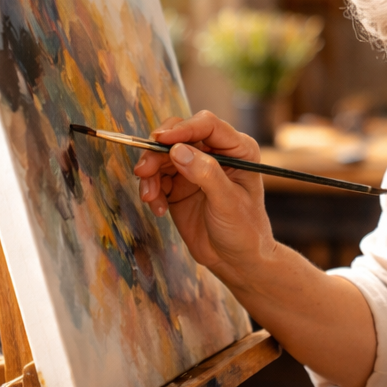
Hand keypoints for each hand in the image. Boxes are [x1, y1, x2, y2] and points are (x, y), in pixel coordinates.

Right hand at [134, 111, 273, 294]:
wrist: (236, 260)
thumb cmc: (244, 230)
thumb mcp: (228, 203)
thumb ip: (205, 175)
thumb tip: (178, 151)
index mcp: (238, 149)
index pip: (207, 125)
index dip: (181, 129)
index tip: (159, 140)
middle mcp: (216, 153)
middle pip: (179, 136)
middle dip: (157, 151)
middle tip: (143, 171)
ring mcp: (196, 168)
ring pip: (163, 156)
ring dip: (151, 174)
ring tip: (151, 198)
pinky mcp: (180, 185)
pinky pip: (157, 177)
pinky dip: (152, 191)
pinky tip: (159, 210)